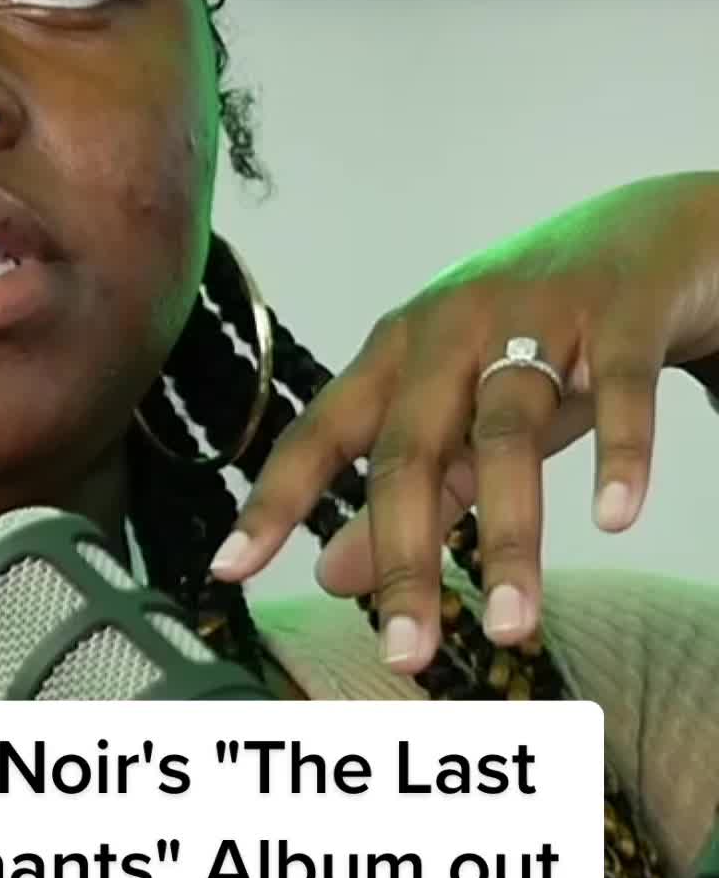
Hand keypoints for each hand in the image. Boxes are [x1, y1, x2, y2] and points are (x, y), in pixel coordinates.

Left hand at [209, 173, 718, 674]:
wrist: (649, 225)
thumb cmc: (540, 331)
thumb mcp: (466, 409)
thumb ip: (407, 491)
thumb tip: (328, 573)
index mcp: (399, 354)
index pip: (320, 433)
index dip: (273, 499)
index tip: (228, 570)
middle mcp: (451, 329)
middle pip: (410, 446)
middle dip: (402, 553)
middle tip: (403, 653)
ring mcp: (535, 313)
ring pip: (508, 428)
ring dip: (510, 534)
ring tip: (510, 626)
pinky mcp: (619, 311)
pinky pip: (617, 386)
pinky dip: (619, 451)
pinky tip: (614, 518)